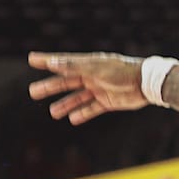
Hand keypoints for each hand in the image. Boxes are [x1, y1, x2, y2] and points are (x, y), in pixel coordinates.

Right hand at [28, 51, 147, 124]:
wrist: (147, 83)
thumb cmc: (121, 72)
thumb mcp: (95, 69)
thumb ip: (74, 66)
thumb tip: (52, 62)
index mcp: (89, 64)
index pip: (63, 61)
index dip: (47, 60)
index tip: (31, 59)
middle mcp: (93, 76)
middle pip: (67, 82)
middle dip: (51, 87)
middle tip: (33, 92)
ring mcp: (100, 89)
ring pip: (78, 97)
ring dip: (65, 104)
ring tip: (53, 112)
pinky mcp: (108, 102)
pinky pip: (92, 108)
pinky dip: (82, 113)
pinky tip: (72, 119)